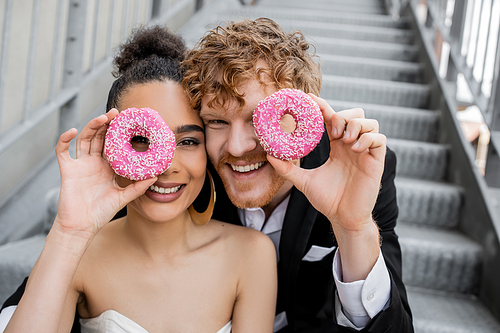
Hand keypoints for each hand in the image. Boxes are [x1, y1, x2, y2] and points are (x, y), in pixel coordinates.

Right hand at [53, 109, 155, 239]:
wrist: (81, 227)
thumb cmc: (101, 213)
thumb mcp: (123, 198)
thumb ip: (137, 188)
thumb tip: (155, 176)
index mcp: (107, 167)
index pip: (113, 144)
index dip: (119, 133)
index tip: (129, 122)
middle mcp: (94, 163)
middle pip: (99, 137)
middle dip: (107, 124)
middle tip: (116, 112)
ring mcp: (80, 165)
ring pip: (84, 139)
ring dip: (92, 126)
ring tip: (102, 117)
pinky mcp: (67, 170)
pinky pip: (62, 151)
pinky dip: (64, 140)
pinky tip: (71, 130)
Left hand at [268, 95, 384, 279]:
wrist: (343, 218)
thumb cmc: (327, 200)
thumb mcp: (303, 181)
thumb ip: (286, 168)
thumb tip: (268, 155)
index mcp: (337, 146)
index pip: (332, 118)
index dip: (322, 106)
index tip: (308, 98)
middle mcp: (351, 145)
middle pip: (355, 114)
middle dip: (343, 116)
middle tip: (333, 131)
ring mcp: (365, 152)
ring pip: (369, 122)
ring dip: (356, 125)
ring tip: (345, 140)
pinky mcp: (376, 161)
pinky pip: (379, 139)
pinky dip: (367, 138)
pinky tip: (355, 148)